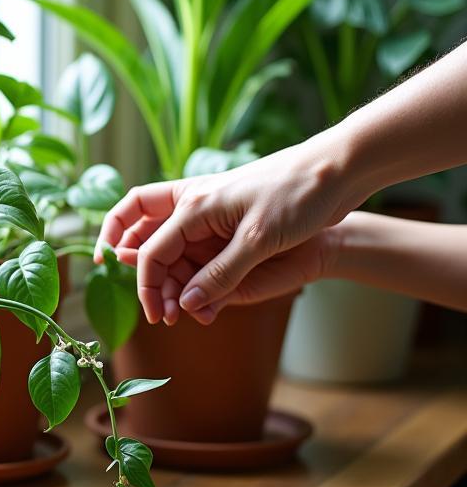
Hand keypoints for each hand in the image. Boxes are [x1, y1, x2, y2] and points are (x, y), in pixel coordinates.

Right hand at [94, 136, 354, 324]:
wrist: (337, 171)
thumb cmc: (298, 195)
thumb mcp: (260, 240)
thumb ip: (220, 274)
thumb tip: (186, 303)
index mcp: (194, 206)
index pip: (152, 250)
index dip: (147, 285)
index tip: (157, 315)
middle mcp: (195, 209)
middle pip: (148, 242)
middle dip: (148, 279)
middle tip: (162, 313)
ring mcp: (212, 217)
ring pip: (173, 251)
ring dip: (172, 283)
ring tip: (185, 314)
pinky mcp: (231, 226)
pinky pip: (200, 254)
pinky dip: (197, 278)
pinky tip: (208, 303)